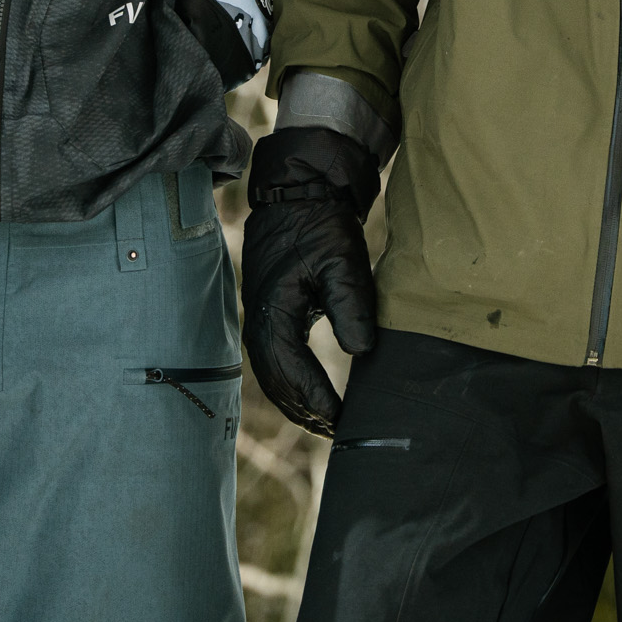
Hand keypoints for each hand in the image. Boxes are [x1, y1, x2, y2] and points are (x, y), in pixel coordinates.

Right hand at [240, 126, 380, 435]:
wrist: (299, 191)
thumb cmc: (320, 224)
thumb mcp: (342, 261)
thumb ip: (351, 306)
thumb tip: (362, 352)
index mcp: (272, 312)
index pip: (291, 372)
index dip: (317, 399)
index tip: (343, 419)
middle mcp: (258, 321)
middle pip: (276, 383)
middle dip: (305, 410)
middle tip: (338, 431)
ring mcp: (259, 318)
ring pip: (272, 376)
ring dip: (296, 402)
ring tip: (328, 422)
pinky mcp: (269, 313)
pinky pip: (274, 361)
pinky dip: (291, 383)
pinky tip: (313, 394)